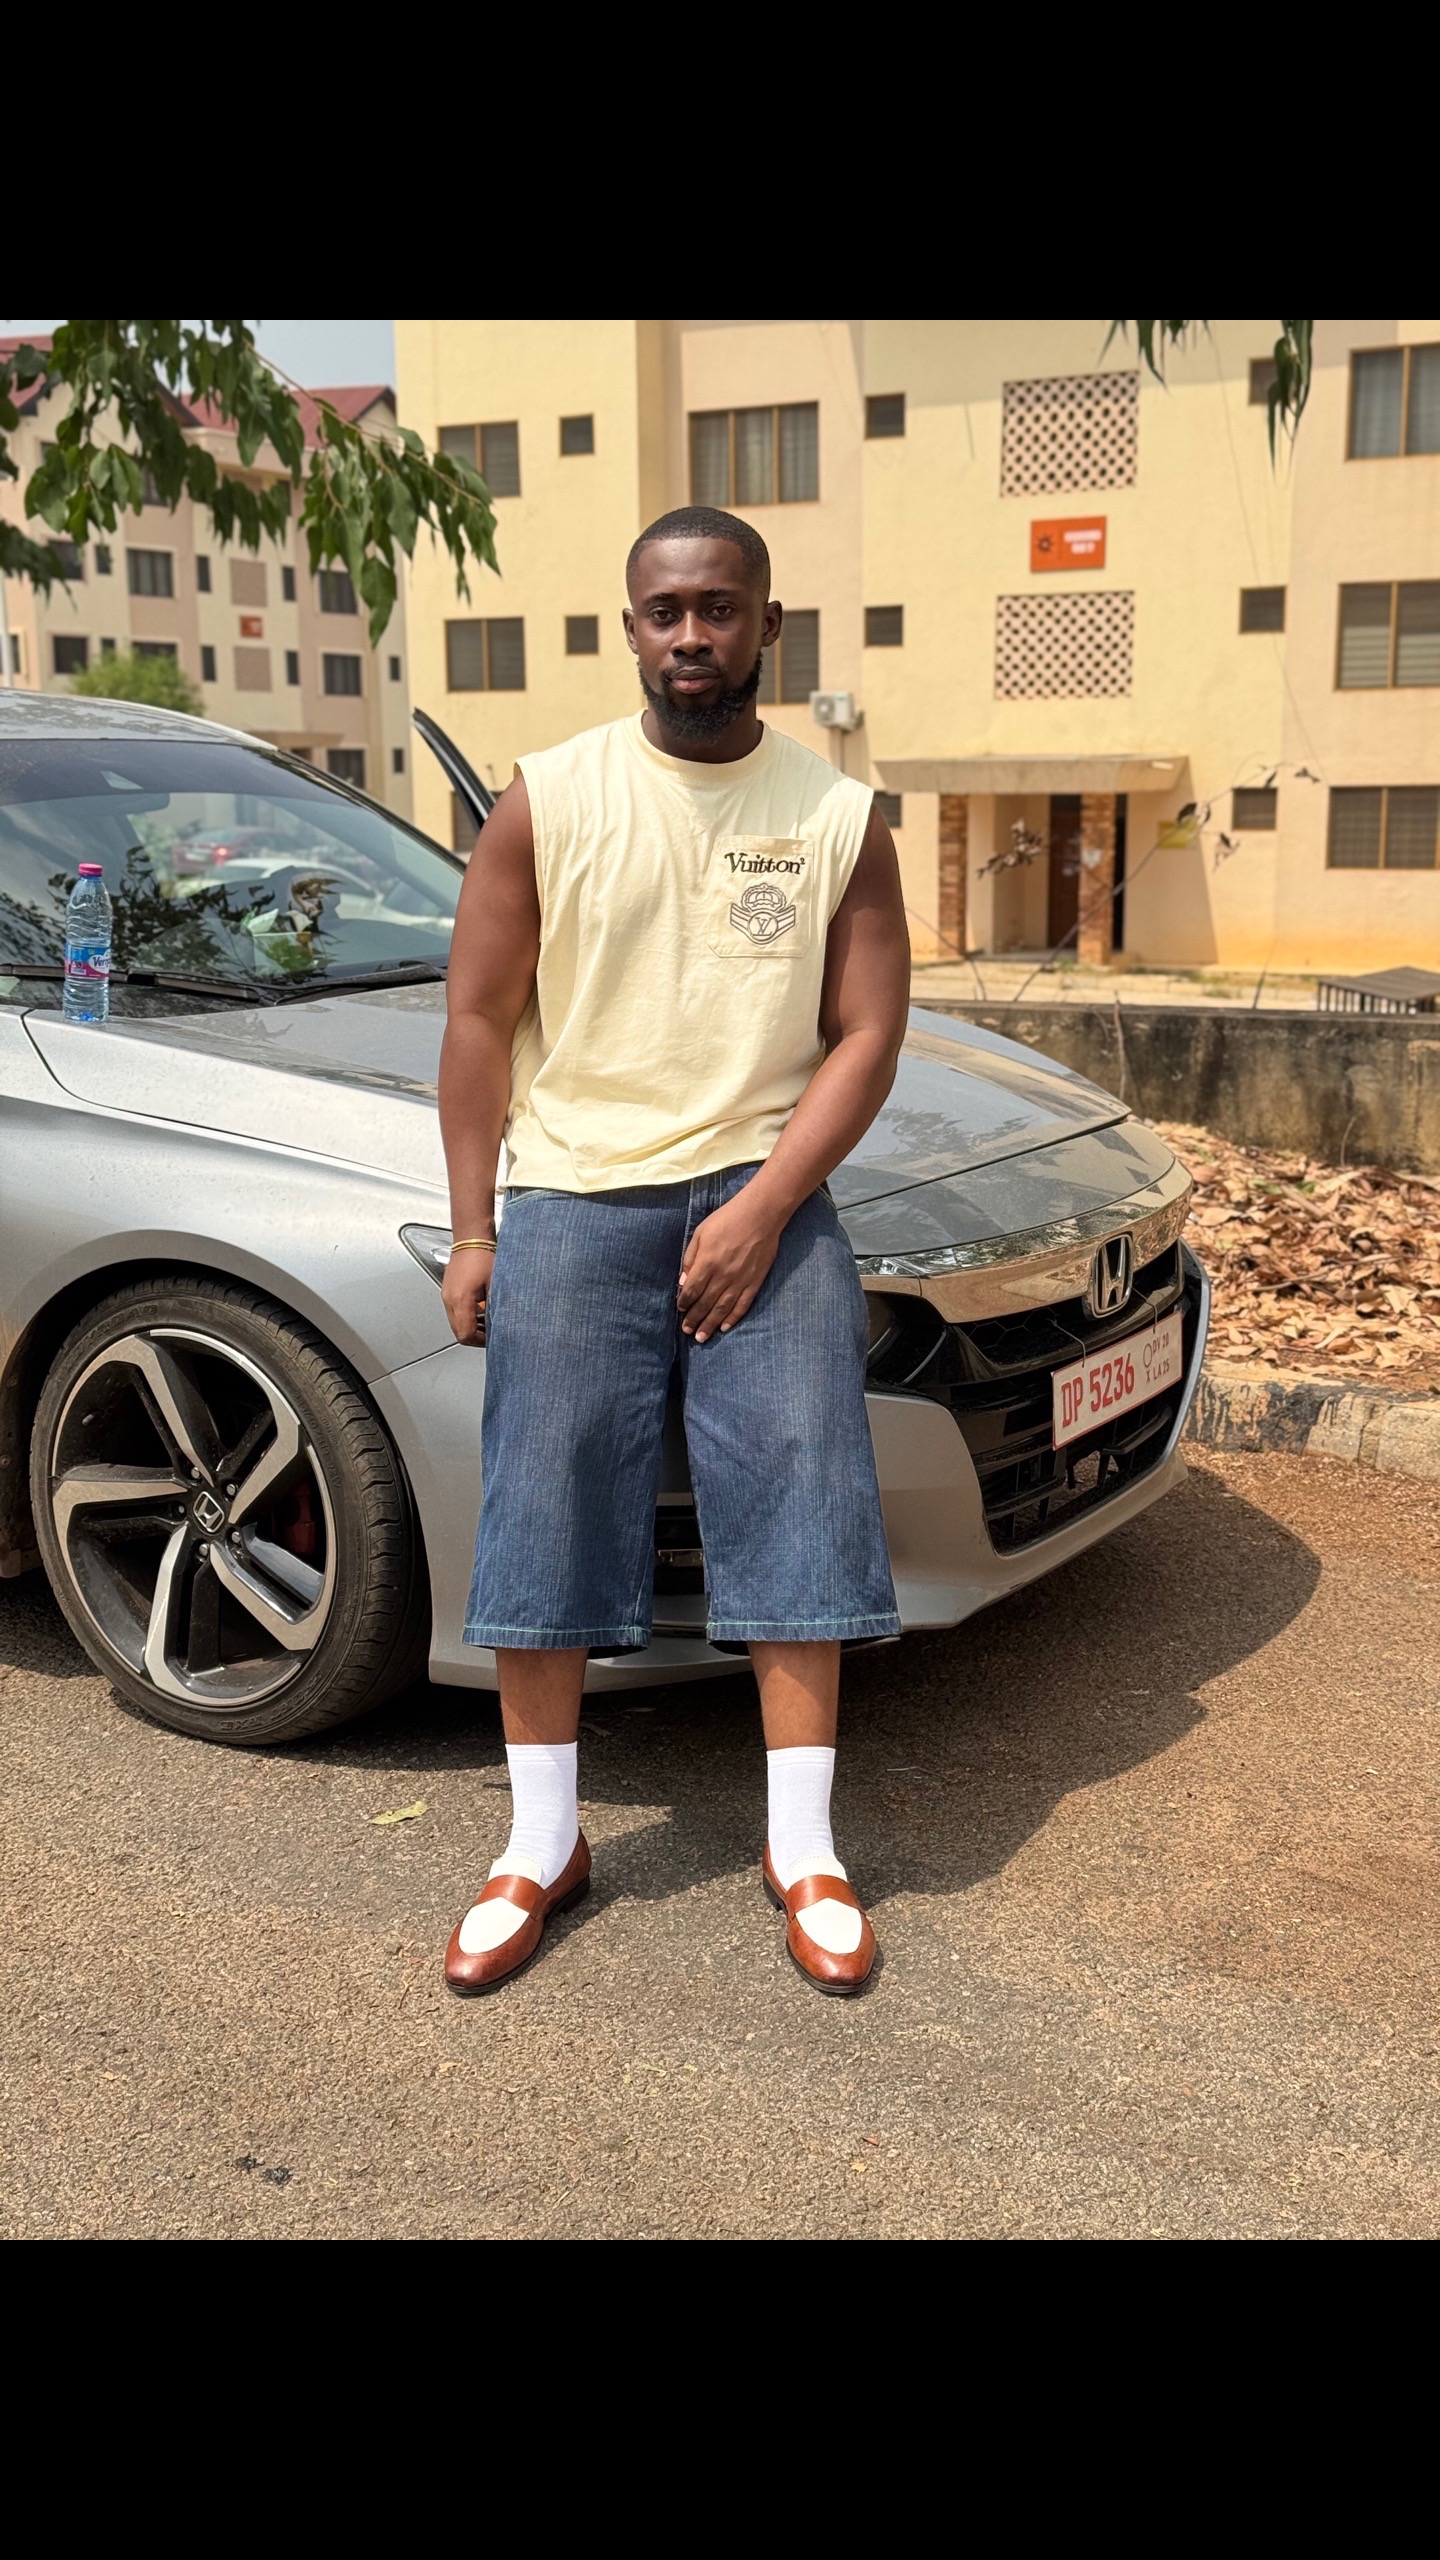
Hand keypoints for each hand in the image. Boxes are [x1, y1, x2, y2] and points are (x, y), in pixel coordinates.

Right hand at [442, 1243, 493, 1345]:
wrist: (471, 1238)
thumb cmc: (484, 1256)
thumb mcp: (496, 1286)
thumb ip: (495, 1308)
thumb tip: (499, 1324)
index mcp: (460, 1300)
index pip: (465, 1334)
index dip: (480, 1341)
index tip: (492, 1337)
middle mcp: (449, 1300)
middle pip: (458, 1332)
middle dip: (475, 1336)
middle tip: (491, 1333)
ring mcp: (446, 1295)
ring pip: (456, 1323)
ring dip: (471, 1327)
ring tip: (487, 1322)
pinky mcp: (448, 1291)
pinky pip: (454, 1312)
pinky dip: (466, 1316)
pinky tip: (480, 1310)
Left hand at [678, 1197, 782, 1342]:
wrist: (761, 1214)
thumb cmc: (727, 1219)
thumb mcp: (701, 1233)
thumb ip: (691, 1258)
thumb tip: (683, 1282)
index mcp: (707, 1262)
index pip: (692, 1290)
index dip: (684, 1302)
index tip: (680, 1310)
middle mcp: (722, 1275)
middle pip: (705, 1303)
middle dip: (694, 1319)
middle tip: (687, 1331)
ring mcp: (740, 1280)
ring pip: (722, 1309)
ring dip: (710, 1324)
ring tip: (702, 1337)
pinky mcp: (755, 1282)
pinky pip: (743, 1305)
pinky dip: (733, 1318)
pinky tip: (725, 1327)